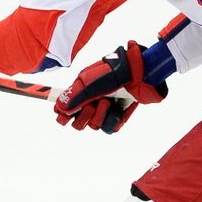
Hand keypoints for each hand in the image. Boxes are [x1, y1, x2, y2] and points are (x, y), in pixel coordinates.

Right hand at [53, 41, 167, 133]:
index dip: (63, 115)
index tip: (64, 117)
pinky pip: (109, 128)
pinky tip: (118, 108)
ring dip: (100, 115)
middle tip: (91, 106)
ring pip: (94, 126)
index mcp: (80, 92)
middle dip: (84, 117)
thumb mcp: (89, 82)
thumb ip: (74, 97)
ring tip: (108, 101)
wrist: (140, 73)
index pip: (65, 109)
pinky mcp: (118, 116)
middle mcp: (91, 102)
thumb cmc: (114, 72)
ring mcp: (105, 110)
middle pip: (78, 124)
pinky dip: (113, 119)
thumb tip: (60, 109)